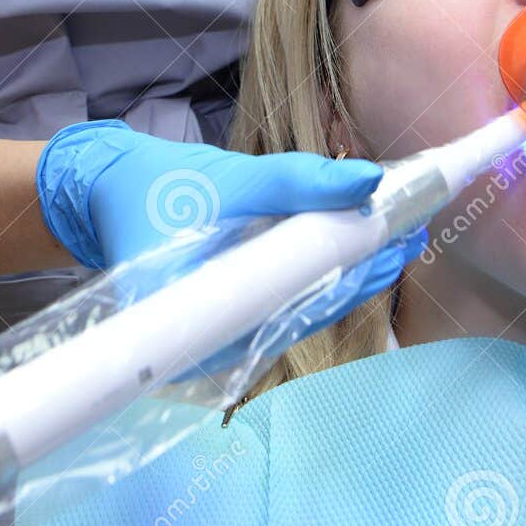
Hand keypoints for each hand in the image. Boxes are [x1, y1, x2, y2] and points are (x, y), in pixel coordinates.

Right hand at [36, 120, 415, 337]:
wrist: (113, 194)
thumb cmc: (159, 189)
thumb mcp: (229, 178)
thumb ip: (297, 181)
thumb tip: (368, 182)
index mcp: (199, 324)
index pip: (295, 309)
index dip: (350, 280)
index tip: (393, 247)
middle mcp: (213, 347)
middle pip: (306, 313)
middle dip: (363, 272)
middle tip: (412, 234)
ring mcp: (225, 337)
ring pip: (301, 310)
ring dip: (351, 272)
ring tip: (400, 237)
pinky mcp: (233, 322)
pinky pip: (288, 303)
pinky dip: (325, 271)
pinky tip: (360, 245)